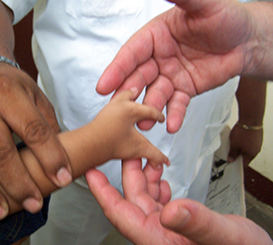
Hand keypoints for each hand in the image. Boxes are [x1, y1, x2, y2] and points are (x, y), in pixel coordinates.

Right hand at [0, 63, 71, 218]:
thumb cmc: (11, 87)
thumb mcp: (35, 95)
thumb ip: (47, 125)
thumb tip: (60, 160)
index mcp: (8, 94)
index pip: (33, 129)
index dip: (50, 157)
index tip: (63, 179)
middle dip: (18, 182)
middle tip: (34, 204)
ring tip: (2, 212)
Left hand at [86, 159, 272, 244]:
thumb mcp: (223, 238)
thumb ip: (196, 223)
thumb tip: (170, 210)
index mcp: (157, 240)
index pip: (120, 214)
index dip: (102, 192)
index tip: (90, 172)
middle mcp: (158, 234)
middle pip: (132, 199)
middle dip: (129, 172)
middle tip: (128, 148)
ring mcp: (168, 229)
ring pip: (146, 198)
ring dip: (146, 177)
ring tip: (150, 158)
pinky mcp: (178, 225)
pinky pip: (160, 203)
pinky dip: (159, 187)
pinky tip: (161, 178)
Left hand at [91, 89, 169, 167]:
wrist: (88, 146)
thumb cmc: (110, 144)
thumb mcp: (138, 148)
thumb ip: (155, 154)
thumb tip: (164, 161)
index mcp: (132, 109)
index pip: (150, 110)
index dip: (157, 115)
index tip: (160, 118)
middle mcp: (120, 103)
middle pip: (132, 94)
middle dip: (138, 95)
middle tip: (141, 94)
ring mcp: (109, 107)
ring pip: (120, 95)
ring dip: (127, 97)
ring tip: (130, 97)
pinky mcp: (100, 113)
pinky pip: (111, 104)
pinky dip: (117, 104)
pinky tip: (116, 111)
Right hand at [97, 0, 254, 132]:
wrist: (247, 40)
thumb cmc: (226, 17)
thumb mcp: (203, 5)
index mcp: (156, 36)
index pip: (132, 53)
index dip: (117, 69)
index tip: (104, 85)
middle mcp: (159, 57)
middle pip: (138, 77)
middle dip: (128, 94)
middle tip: (119, 109)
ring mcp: (170, 75)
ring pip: (155, 94)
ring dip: (148, 109)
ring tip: (145, 123)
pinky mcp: (184, 89)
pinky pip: (177, 104)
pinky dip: (173, 114)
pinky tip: (170, 125)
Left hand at [228, 125, 262, 167]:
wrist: (251, 119)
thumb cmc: (243, 132)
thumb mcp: (234, 145)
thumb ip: (233, 153)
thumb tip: (231, 160)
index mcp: (251, 154)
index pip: (244, 164)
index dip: (237, 165)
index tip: (231, 164)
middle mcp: (256, 150)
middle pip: (246, 156)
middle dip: (238, 156)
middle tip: (230, 154)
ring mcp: (257, 143)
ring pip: (248, 149)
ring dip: (241, 149)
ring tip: (233, 145)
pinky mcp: (257, 137)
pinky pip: (250, 143)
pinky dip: (244, 143)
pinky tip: (239, 139)